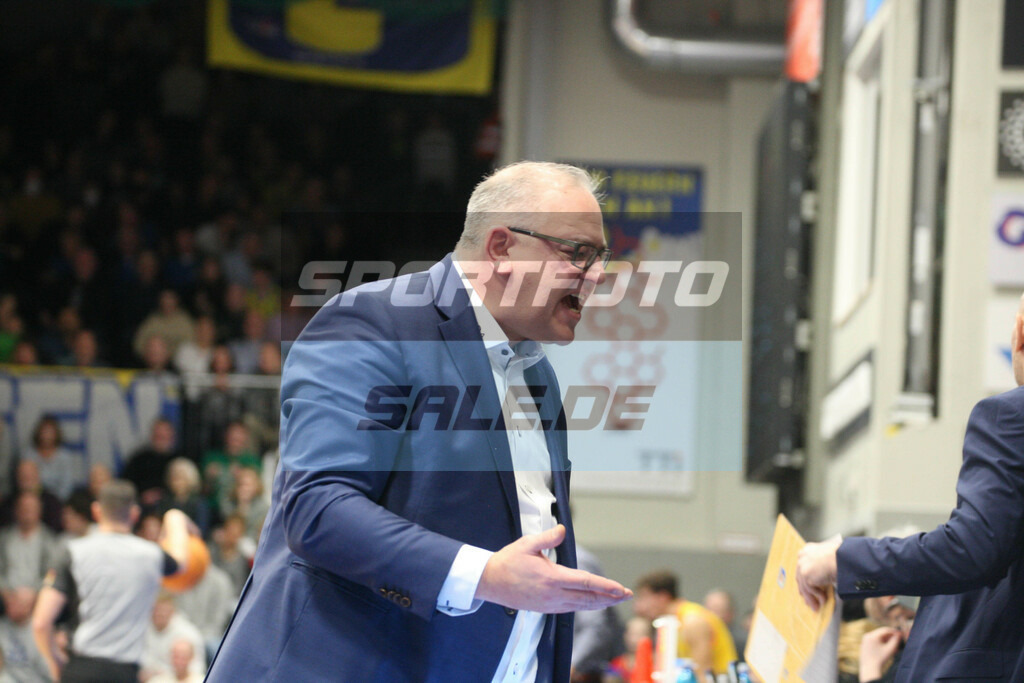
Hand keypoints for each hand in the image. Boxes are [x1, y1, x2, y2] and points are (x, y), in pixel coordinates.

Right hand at [475, 525, 631, 612]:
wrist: (490, 582)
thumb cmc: (508, 562)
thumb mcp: (527, 543)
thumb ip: (548, 537)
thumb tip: (563, 530)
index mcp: (552, 578)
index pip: (586, 583)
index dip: (606, 586)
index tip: (621, 589)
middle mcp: (554, 595)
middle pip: (589, 598)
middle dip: (610, 597)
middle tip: (627, 595)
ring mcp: (550, 604)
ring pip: (581, 606)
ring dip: (600, 603)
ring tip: (614, 600)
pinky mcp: (545, 609)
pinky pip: (570, 608)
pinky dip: (585, 606)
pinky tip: (591, 603)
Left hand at [795, 538, 839, 610]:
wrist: (843, 557)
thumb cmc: (842, 557)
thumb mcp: (830, 558)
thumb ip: (823, 565)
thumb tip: (824, 578)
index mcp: (807, 550)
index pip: (803, 567)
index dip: (805, 580)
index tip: (808, 589)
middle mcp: (802, 557)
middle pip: (800, 577)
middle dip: (805, 591)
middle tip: (810, 601)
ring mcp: (802, 566)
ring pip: (804, 586)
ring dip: (811, 598)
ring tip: (816, 607)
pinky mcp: (806, 575)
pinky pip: (810, 589)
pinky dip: (817, 597)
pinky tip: (823, 601)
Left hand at [859, 627, 902, 681]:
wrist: (869, 668)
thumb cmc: (880, 659)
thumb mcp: (890, 649)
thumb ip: (895, 640)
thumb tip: (899, 634)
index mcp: (872, 635)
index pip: (885, 630)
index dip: (894, 631)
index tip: (900, 634)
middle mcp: (867, 636)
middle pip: (881, 633)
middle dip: (890, 637)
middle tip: (898, 640)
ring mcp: (865, 640)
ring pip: (878, 638)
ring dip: (887, 641)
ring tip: (895, 647)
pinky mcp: (865, 645)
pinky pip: (874, 641)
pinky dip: (881, 644)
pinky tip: (888, 649)